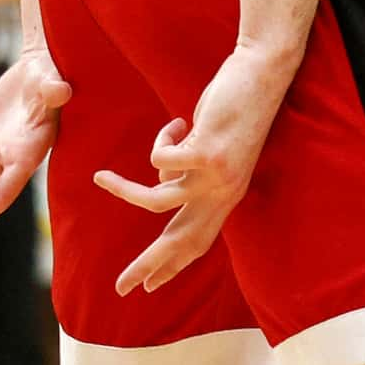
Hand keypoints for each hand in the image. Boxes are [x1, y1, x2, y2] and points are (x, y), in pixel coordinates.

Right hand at [93, 39, 295, 293]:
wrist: (264, 76)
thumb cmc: (238, 109)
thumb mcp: (218, 150)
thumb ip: (196, 172)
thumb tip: (164, 181)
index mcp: (229, 194)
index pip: (199, 241)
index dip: (174, 264)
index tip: (151, 287)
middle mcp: (225, 191)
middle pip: (179, 240)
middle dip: (148, 264)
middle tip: (121, 288)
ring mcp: (216, 175)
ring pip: (156, 200)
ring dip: (123, 189)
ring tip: (100, 176)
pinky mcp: (207, 154)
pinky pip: (159, 160)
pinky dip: (160, 140)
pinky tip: (177, 124)